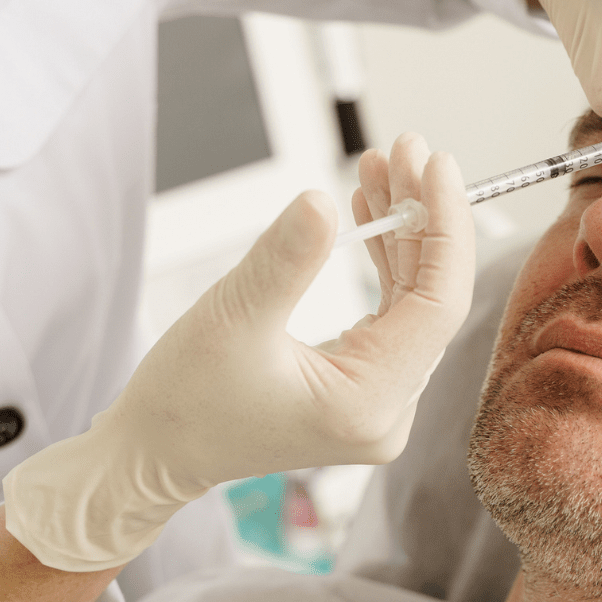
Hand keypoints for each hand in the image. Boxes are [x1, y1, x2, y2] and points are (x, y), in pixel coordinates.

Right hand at [2, 134, 473, 570]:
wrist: (155, 451)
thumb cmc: (184, 399)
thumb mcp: (232, 318)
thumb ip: (286, 258)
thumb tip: (322, 201)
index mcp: (369, 404)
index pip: (440, 304)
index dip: (446, 228)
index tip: (438, 166)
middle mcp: (389, 408)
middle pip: (432, 295)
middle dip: (421, 216)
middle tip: (407, 149)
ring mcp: (381, 398)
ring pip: (413, 297)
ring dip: (401, 230)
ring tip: (383, 167)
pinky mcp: (365, 382)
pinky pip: (392, 309)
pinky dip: (383, 259)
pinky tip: (372, 211)